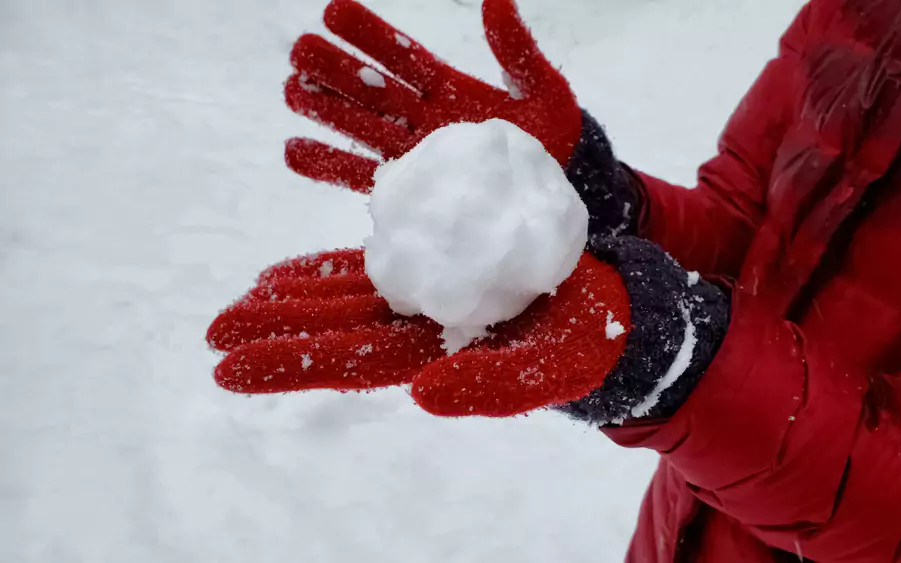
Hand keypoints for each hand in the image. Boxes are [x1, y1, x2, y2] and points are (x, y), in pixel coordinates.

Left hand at [206, 249, 630, 416]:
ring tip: (238, 300)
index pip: (350, 363)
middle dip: (273, 332)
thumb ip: (490, 386)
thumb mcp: (551, 368)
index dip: (291, 363)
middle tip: (211, 334)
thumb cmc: (586, 343)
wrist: (609, 309)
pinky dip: (328, 271)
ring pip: (344, 301)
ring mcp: (424, 302)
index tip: (228, 367)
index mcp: (437, 358)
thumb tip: (422, 395)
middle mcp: (418, 333)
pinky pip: (372, 271)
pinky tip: (288, 273)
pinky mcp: (436, 271)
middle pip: (334, 333)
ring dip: (291, 302)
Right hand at [285, 0, 581, 192]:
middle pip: (371, 90)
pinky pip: (361, 177)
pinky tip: (294, 151)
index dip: (370, 35)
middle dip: (337, 69)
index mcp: (448, 89)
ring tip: (292, 91)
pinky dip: (327, 166)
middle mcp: (422, 120)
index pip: (402, 56)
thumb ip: (515, 49)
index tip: (334, 12)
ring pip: (359, 127)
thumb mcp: (543, 89)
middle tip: (299, 49)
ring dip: (325, 110)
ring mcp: (413, 156)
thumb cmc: (551, 139)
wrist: (554, 194)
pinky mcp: (409, 191)